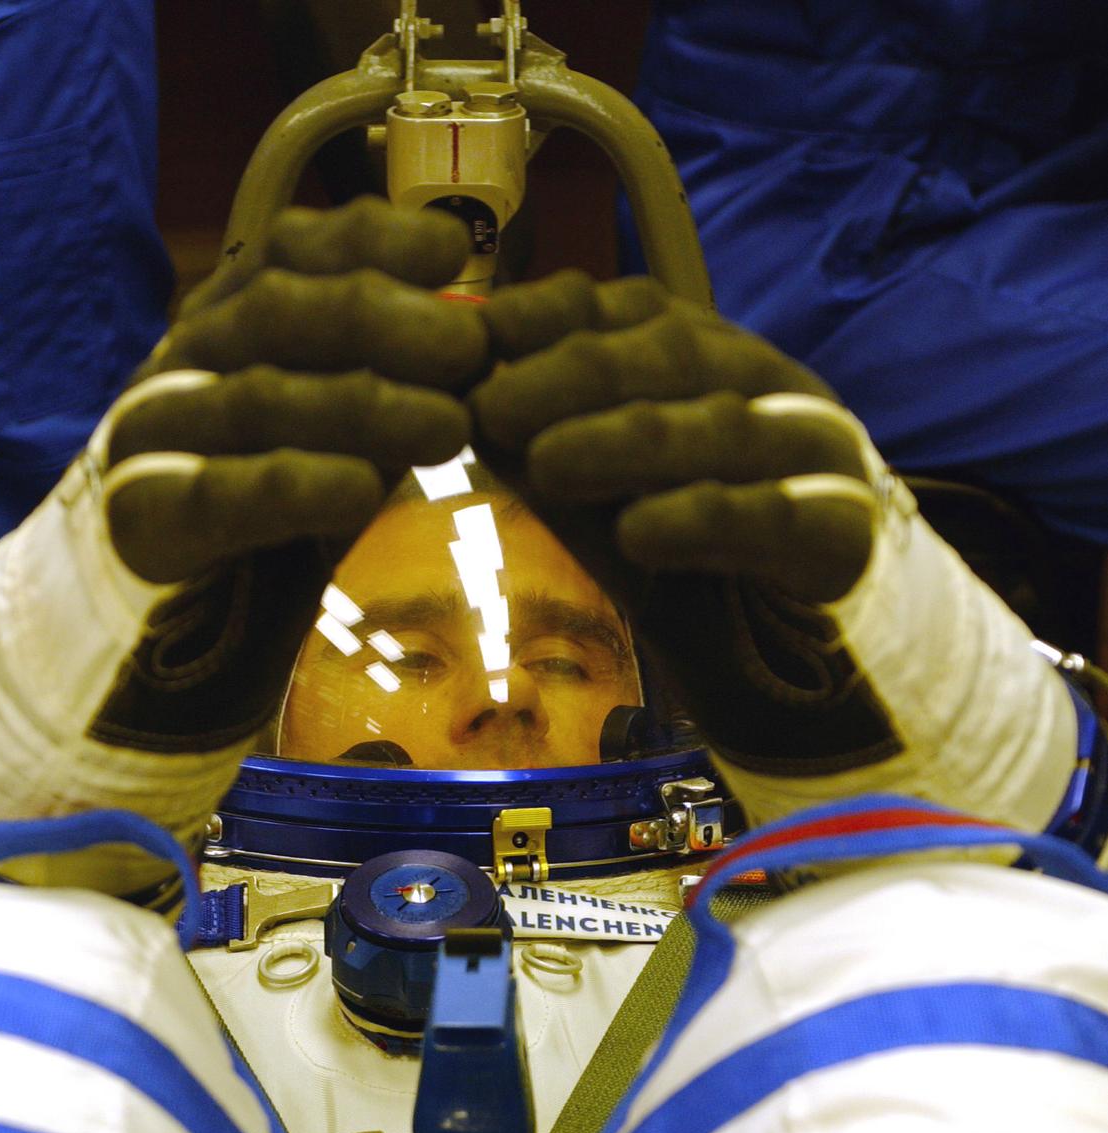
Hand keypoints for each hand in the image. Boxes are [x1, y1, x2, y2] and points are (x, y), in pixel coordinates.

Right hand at [103, 196, 487, 583]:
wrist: (158, 594)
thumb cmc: (268, 490)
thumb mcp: (327, 412)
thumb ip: (379, 369)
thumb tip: (480, 340)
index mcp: (226, 316)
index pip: (290, 248)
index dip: (374, 240)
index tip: (453, 251)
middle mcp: (185, 358)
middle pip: (278, 313)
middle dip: (382, 319)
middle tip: (472, 348)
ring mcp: (154, 434)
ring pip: (258, 400)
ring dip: (364, 406)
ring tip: (451, 428)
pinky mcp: (145, 518)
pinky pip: (218, 493)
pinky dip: (293, 486)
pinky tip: (362, 491)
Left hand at [470, 271, 877, 602]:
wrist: (810, 642)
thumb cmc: (693, 553)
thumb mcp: (608, 494)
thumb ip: (553, 449)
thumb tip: (468, 406)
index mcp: (714, 360)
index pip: (638, 310)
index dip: (559, 313)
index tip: (486, 335)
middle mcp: (770, 388)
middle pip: (678, 357)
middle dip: (579, 374)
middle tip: (494, 408)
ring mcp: (817, 455)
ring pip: (728, 426)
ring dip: (630, 439)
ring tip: (548, 464)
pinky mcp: (845, 536)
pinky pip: (777, 517)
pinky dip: (704, 518)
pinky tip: (639, 532)